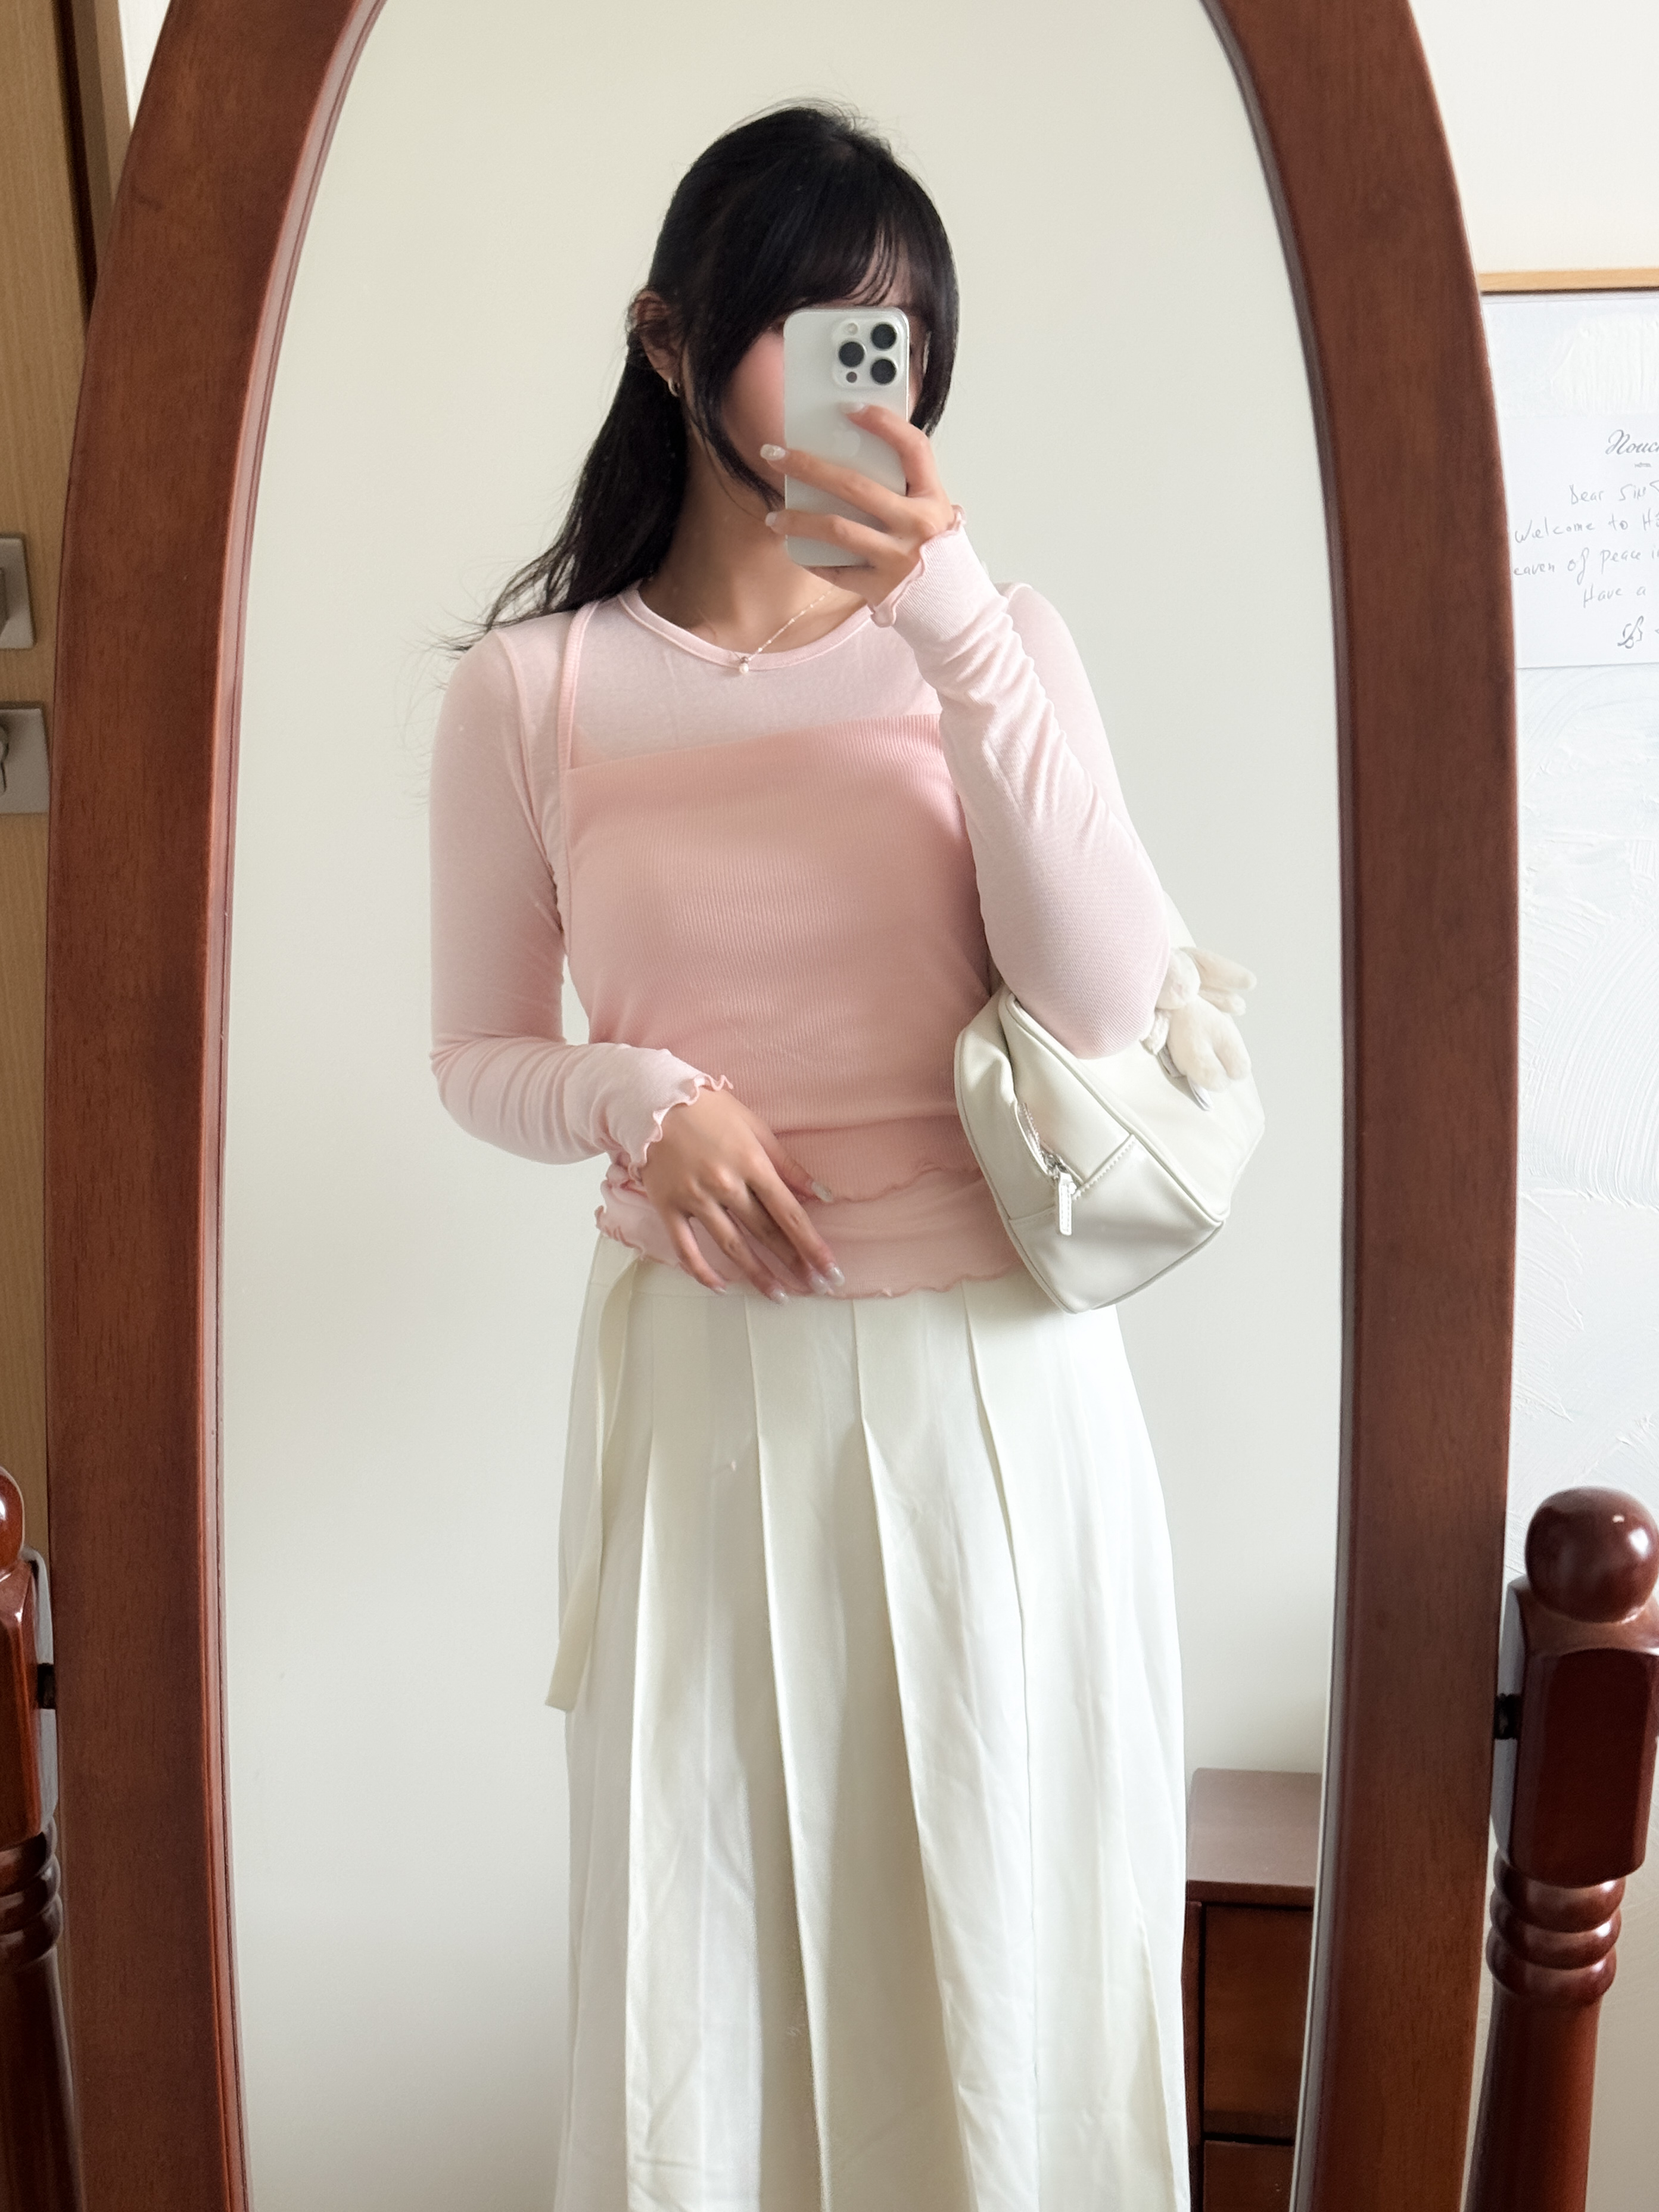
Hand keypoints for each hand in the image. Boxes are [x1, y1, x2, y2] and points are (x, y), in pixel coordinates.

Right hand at [638, 1083, 843, 1298]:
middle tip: (814, 1287)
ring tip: (779, 1295)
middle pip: (765, 1232)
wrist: (652, 1100)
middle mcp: (725, 1184)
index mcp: (751, 1162)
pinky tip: (722, 1287)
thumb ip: (788, 1165)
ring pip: (731, 1246)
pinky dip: (702, 1271)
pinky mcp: (667, 1206)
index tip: (830, 1269)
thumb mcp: (756, 1127)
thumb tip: (821, 1195)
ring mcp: (695, 1198)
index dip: (812, 1244)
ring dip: (758, 1274)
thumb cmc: (708, 1109)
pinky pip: (685, 1248)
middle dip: (793, 1262)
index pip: (789, 1212)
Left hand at [760, 406, 956, 604]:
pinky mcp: (880, 589)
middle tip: (776, 454)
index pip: (913, 448)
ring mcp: (898, 559)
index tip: (849, 408)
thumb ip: (906, 487)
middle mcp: (917, 526)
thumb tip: (853, 456)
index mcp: (933, 500)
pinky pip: (837, 571)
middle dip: (809, 466)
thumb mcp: (933, 514)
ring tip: (774, 517)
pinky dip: (815, 560)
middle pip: (855, 486)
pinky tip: (798, 551)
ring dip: (798, 521)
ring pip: (837, 529)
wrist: (953, 610)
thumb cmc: (938, 555)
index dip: (883, 423)